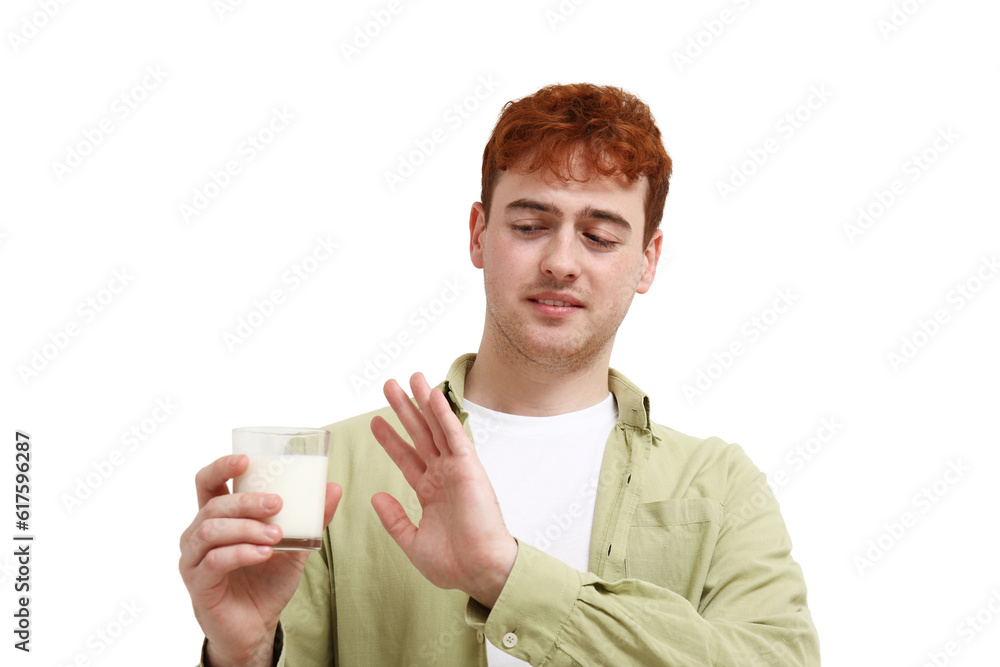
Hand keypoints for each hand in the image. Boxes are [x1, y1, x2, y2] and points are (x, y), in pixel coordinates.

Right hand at [178, 454, 341, 666]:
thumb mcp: (295, 545)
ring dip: (247, 528)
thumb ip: (311, 518)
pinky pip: (214, 561)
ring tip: (277, 536)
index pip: (208, 482)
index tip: (247, 460)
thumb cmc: (267, 579)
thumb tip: (333, 487)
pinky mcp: (198, 584)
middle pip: (213, 504)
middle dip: (247, 501)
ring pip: (211, 530)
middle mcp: (198, 534)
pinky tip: (264, 554)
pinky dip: (242, 553)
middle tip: (277, 503)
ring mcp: (194, 559)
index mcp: (217, 517)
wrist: (257, 625)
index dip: (221, 466)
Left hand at [370, 373, 516, 607]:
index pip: (407, 457)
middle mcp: (443, 475)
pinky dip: (443, 414)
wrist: (480, 571)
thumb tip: (376, 498)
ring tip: (410, 378)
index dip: (390, 439)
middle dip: (403, 410)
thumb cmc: (455, 563)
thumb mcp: (413, 542)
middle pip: (419, 434)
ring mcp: (456, 469)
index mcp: (431, 492)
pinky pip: (454, 435)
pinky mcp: (468, 467)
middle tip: (389, 385)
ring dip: (423, 402)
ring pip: (435, 428)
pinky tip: (433, 395)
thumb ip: (394, 519)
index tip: (375, 422)